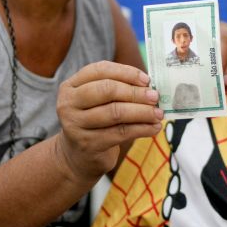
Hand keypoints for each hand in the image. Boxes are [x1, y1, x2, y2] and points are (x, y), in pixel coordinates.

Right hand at [56, 61, 162, 182]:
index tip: (146, 80)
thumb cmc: (95, 122)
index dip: (126, 72)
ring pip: (115, 112)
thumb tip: (149, 86)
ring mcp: (76, 125)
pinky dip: (142, 129)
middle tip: (155, 97)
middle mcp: (69, 103)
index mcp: (71, 86)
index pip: (100, 70)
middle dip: (135, 93)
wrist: (78, 155)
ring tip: (158, 114)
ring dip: (142, 112)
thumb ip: (117, 89)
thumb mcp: (98, 101)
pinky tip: (153, 128)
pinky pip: (120, 133)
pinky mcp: (88, 144)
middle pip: (107, 90)